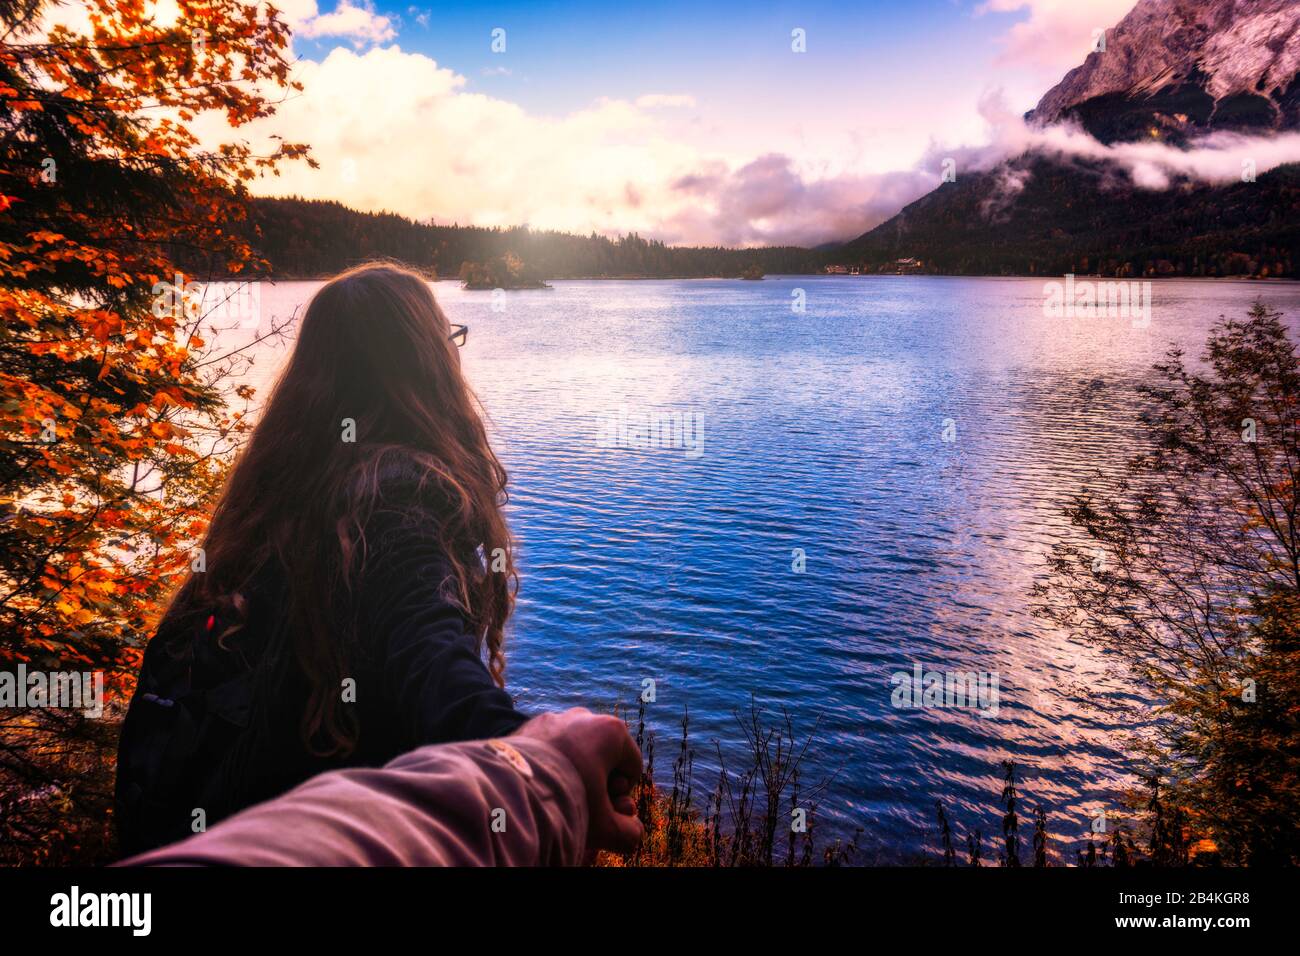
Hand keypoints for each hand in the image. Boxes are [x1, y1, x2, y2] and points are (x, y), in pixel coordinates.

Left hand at [513, 707, 643, 853]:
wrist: (509, 789)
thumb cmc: (564, 803)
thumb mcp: (603, 826)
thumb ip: (628, 832)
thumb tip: (633, 831)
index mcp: (611, 731)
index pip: (632, 767)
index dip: (623, 795)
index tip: (604, 808)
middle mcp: (585, 717)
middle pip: (604, 756)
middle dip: (598, 783)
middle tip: (583, 805)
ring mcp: (555, 719)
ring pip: (575, 750)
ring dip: (573, 773)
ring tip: (558, 796)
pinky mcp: (530, 726)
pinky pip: (550, 747)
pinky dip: (550, 765)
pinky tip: (539, 786)